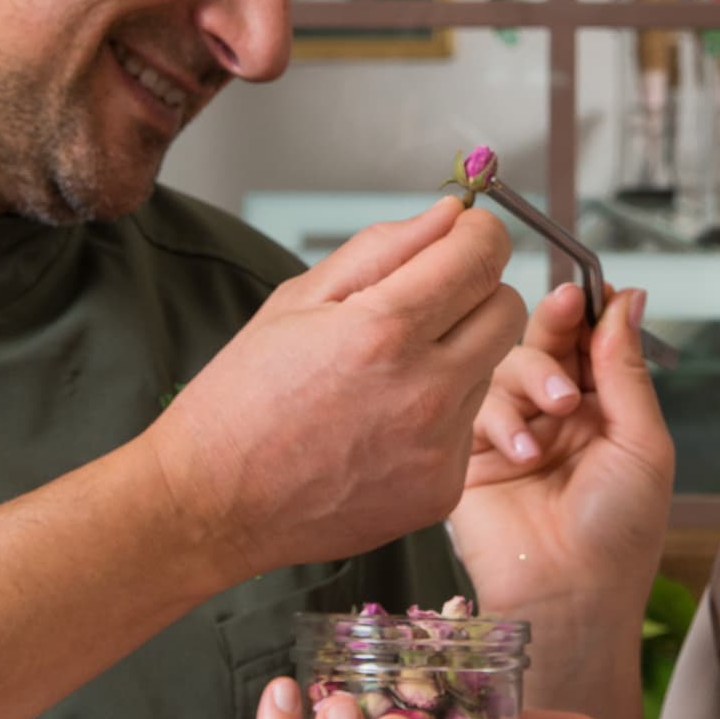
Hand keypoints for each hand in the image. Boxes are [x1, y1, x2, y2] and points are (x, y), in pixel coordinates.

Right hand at [146, 202, 526, 580]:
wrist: (212, 503)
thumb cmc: (242, 398)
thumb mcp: (297, 300)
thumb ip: (383, 248)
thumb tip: (449, 215)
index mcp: (383, 329)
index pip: (483, 255)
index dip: (479, 233)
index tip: (465, 234)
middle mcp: (424, 389)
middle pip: (507, 307)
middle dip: (477, 289)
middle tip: (428, 300)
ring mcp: (438, 445)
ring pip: (490, 366)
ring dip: (457, 353)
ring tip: (387, 372)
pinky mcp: (442, 489)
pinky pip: (468, 425)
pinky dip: (441, 413)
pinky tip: (385, 423)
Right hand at [454, 281, 675, 617]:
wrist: (569, 596)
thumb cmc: (618, 533)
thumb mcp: (641, 444)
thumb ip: (625, 370)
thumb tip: (627, 299)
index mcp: (604, 411)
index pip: (590, 342)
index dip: (587, 313)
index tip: (585, 289)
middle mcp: (557, 416)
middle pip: (545, 344)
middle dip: (555, 326)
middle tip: (564, 310)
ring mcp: (514, 432)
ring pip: (507, 367)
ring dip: (532, 377)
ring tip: (554, 412)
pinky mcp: (473, 453)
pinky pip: (473, 405)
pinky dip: (499, 418)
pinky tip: (521, 450)